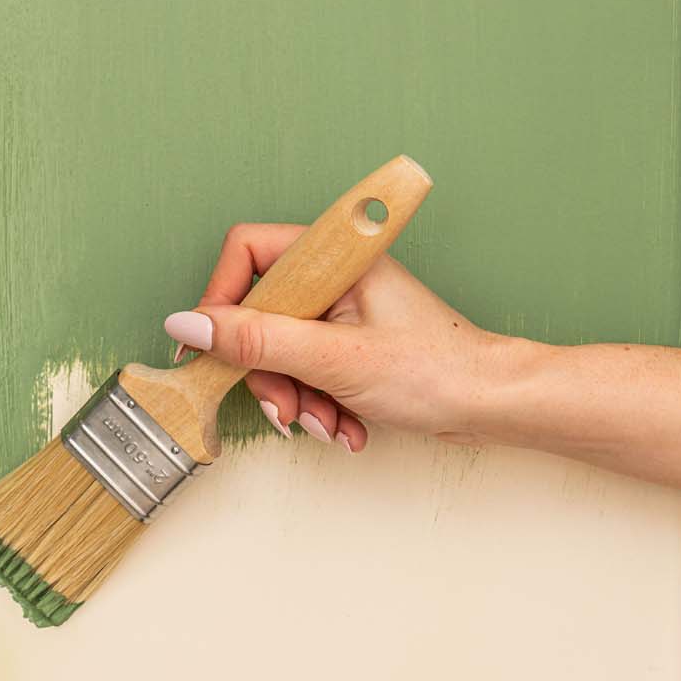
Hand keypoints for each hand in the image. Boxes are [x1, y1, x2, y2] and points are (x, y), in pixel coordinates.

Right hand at [162, 223, 507, 451]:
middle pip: (260, 313)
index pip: (247, 252)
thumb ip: (256, 341)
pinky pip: (309, 371)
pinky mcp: (352, 344)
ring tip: (330, 427)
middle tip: (288, 410)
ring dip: (297, 398)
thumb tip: (188, 325)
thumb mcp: (332, 359)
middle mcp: (336, 276)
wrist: (491, 404)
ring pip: (282, 350)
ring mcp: (344, 311)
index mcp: (335, 256)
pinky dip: (320, 404)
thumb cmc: (435, 371)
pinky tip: (347, 428)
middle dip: (270, 372)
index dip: (223, 300)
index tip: (215, 350)